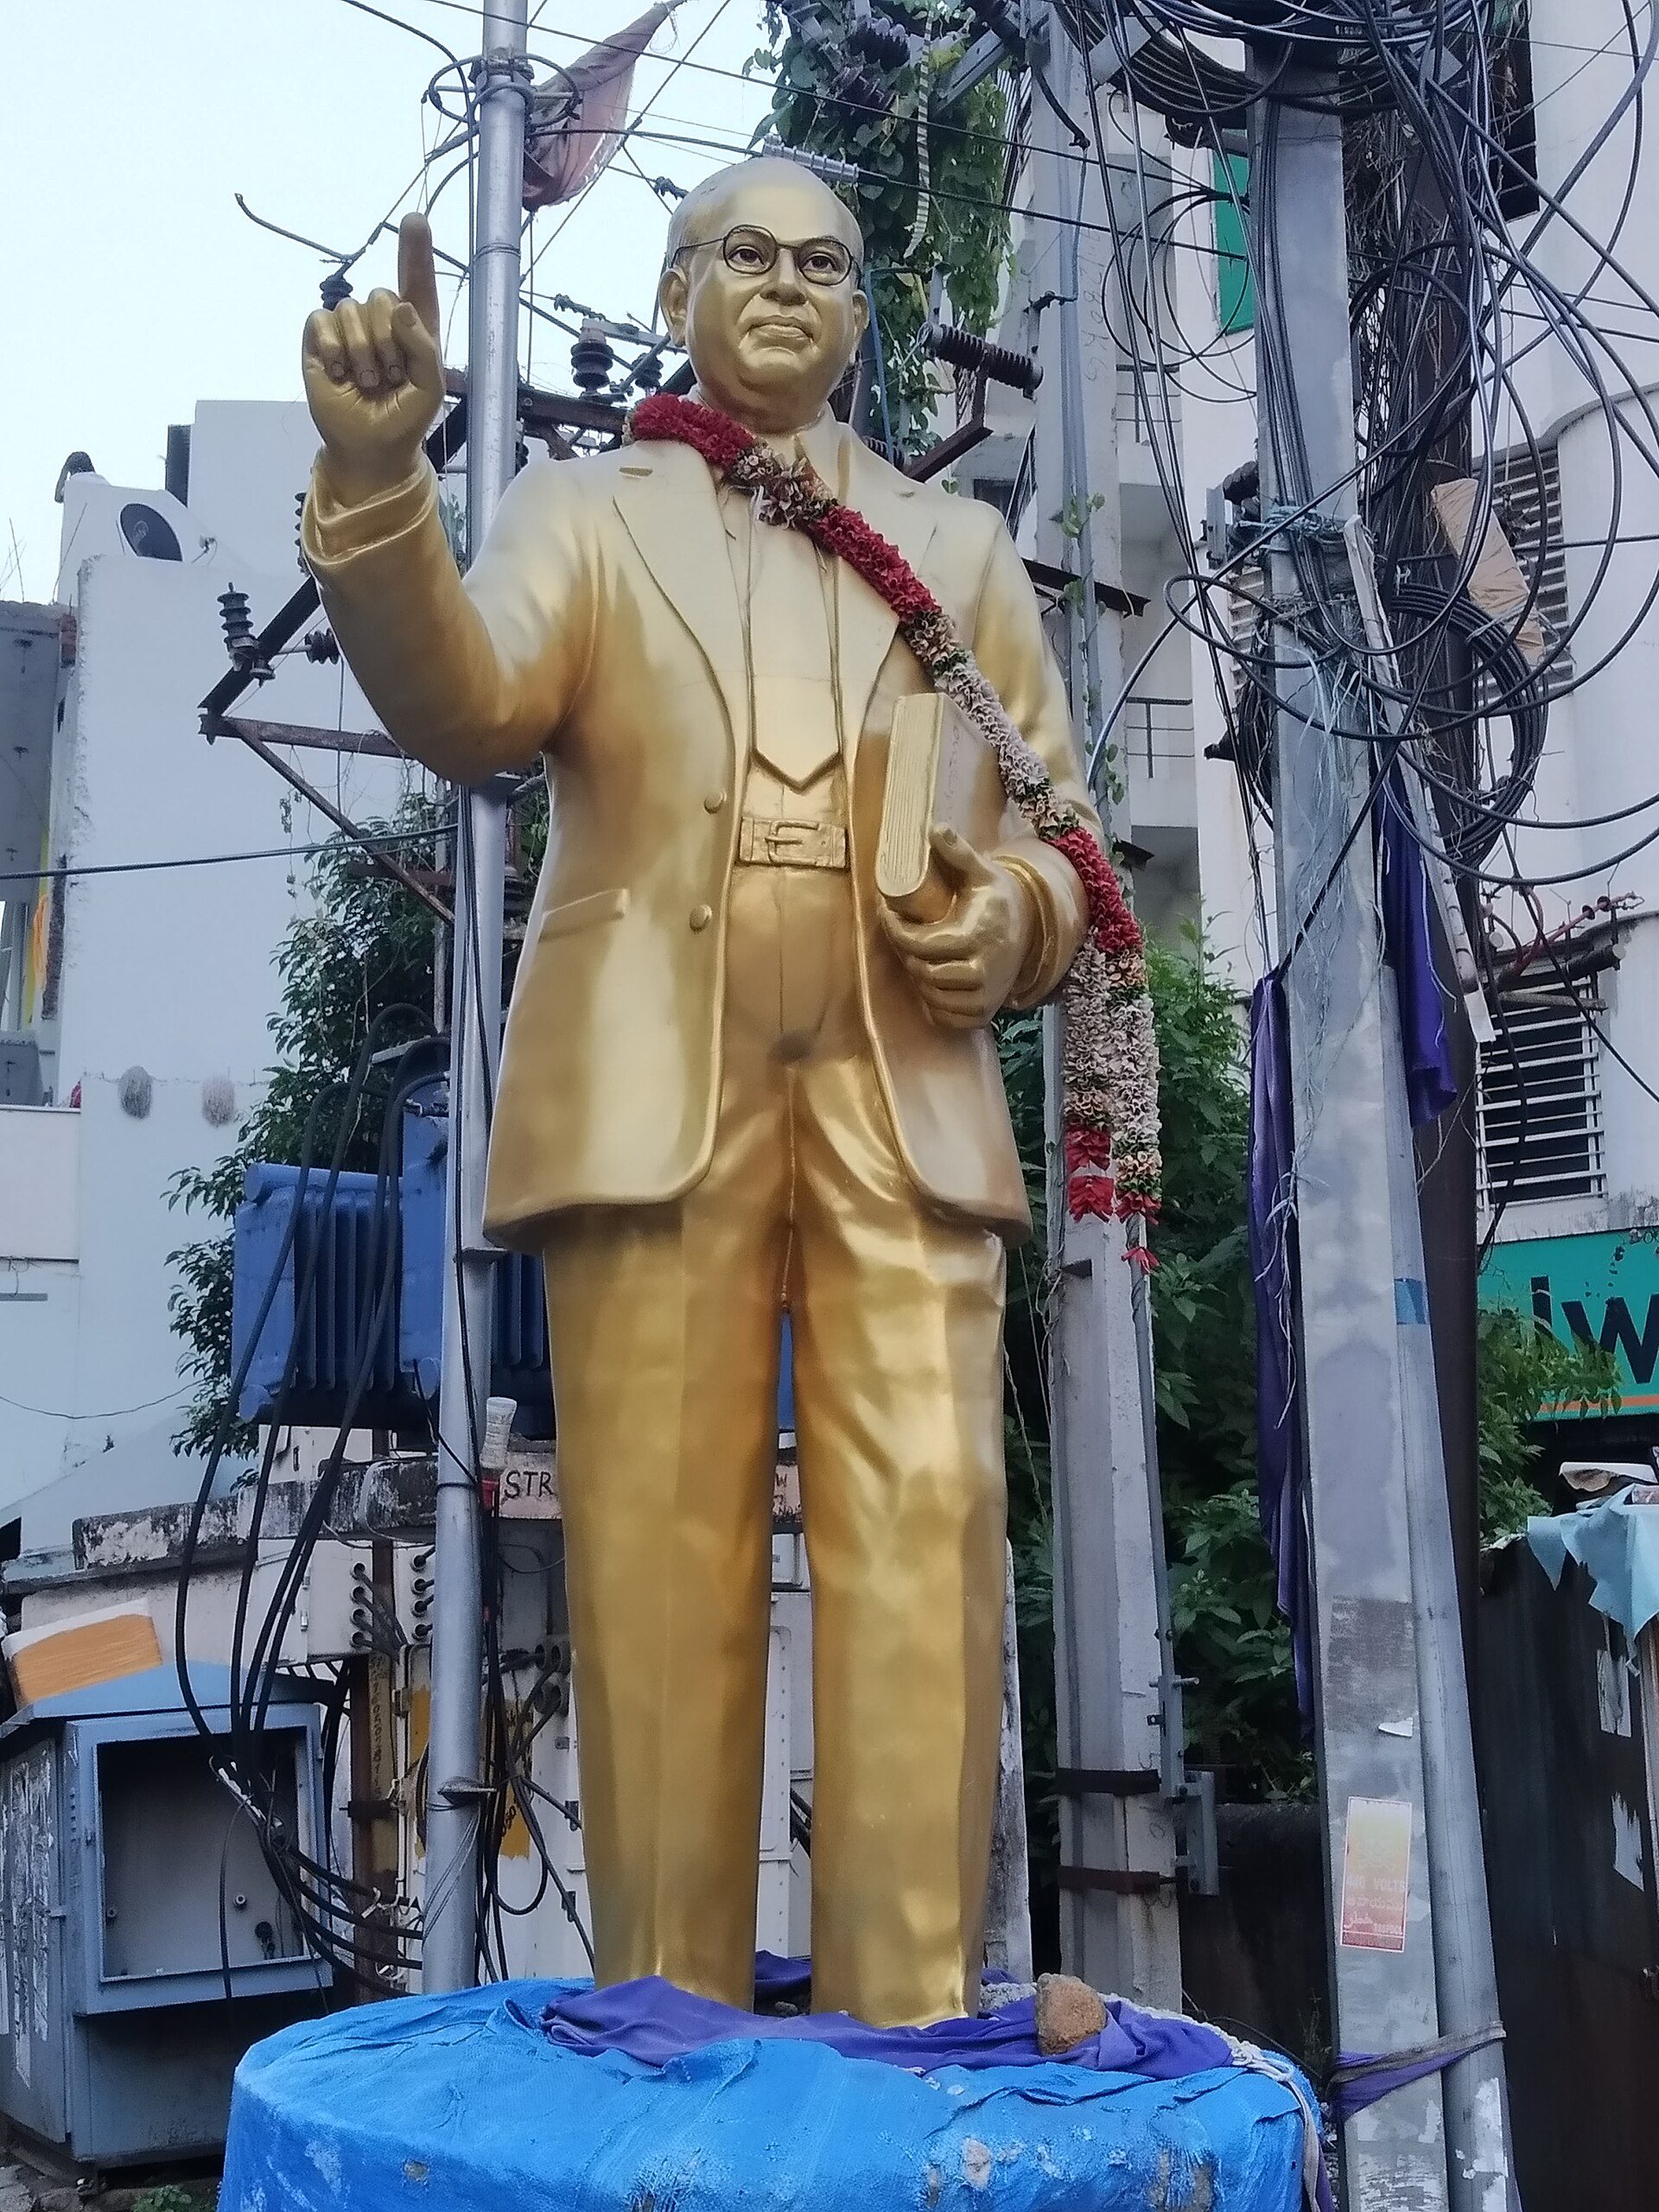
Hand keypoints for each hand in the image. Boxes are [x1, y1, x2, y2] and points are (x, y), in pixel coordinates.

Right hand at [302, 214, 445, 505]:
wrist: (371, 447)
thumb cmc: (405, 418)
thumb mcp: (430, 386)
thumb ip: (423, 345)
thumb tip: (399, 306)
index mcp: (414, 326)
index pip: (416, 280)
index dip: (415, 250)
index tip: (415, 220)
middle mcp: (381, 319)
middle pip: (382, 296)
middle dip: (388, 341)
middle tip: (391, 377)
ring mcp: (348, 327)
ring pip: (352, 309)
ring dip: (362, 353)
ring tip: (368, 382)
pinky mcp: (319, 339)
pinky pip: (322, 321)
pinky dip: (333, 347)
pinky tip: (341, 372)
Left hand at [880, 827, 1033, 1030]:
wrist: (1030, 929)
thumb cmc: (996, 898)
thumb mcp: (981, 871)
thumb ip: (957, 851)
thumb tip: (933, 827)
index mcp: (977, 935)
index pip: (921, 943)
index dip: (895, 929)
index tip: (886, 913)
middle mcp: (984, 969)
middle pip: (923, 971)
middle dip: (906, 953)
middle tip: (902, 935)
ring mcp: (986, 995)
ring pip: (932, 995)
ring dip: (918, 977)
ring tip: (918, 955)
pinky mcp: (985, 1012)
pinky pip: (946, 1017)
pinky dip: (934, 1004)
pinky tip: (933, 980)